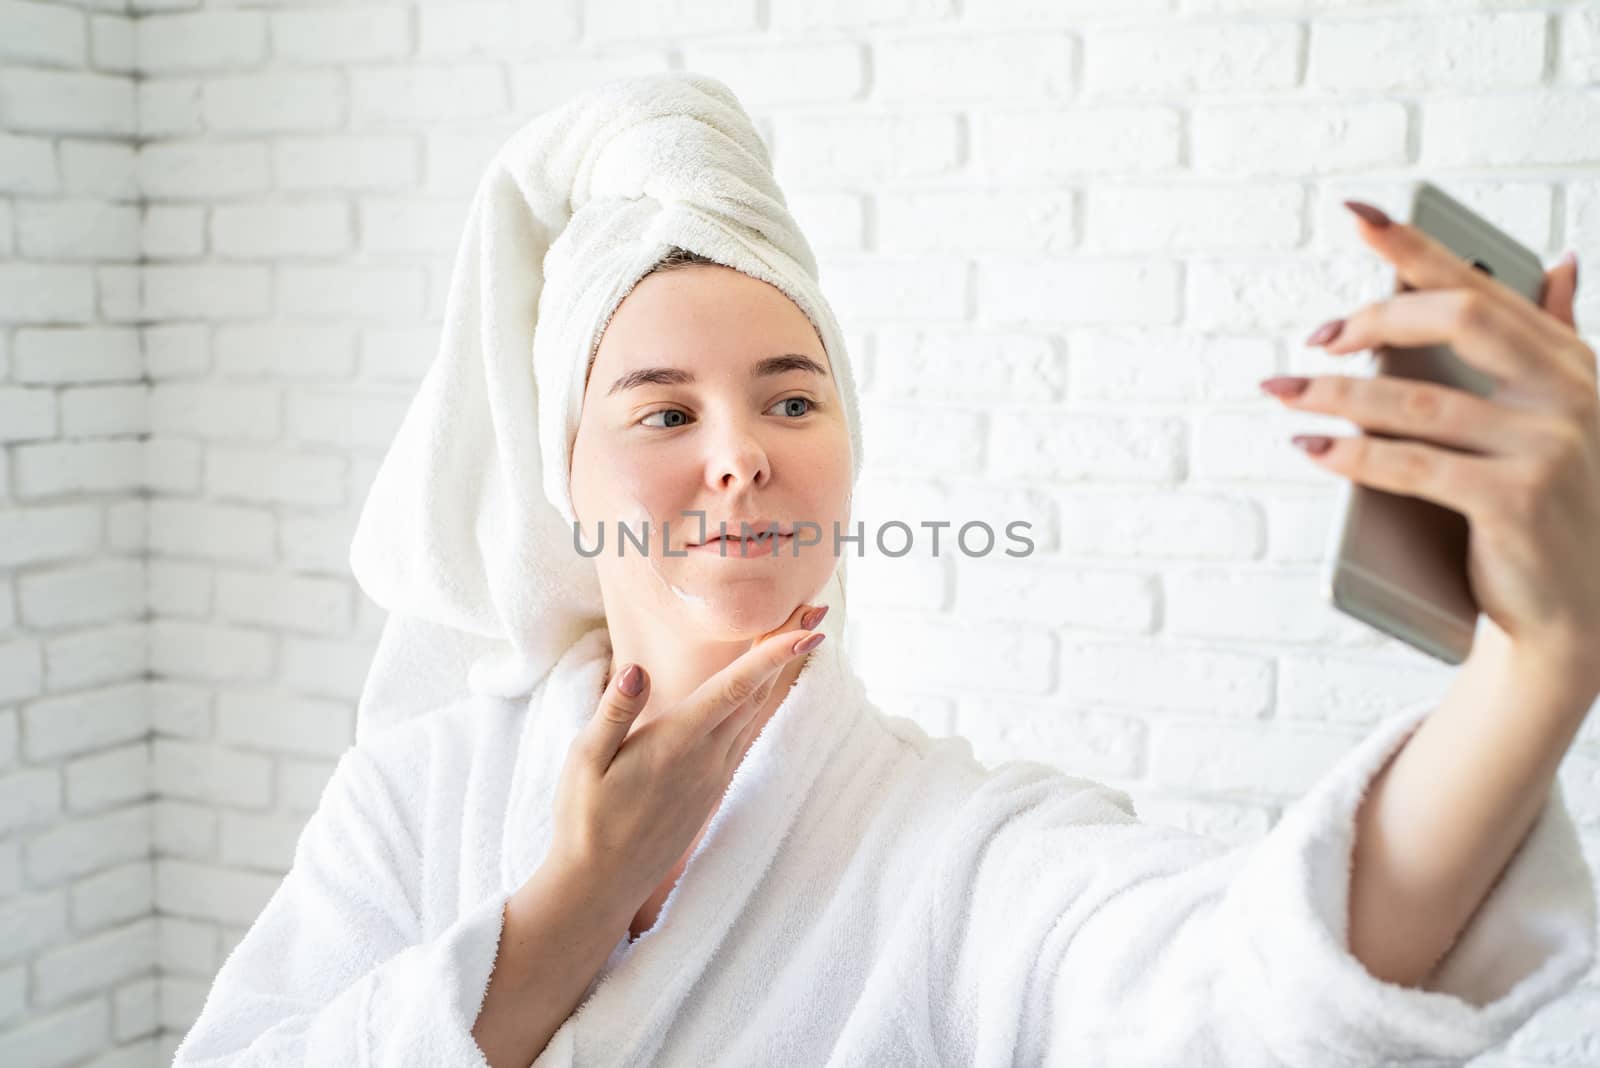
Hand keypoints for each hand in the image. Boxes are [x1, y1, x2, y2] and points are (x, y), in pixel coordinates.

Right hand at [544, 601, 827, 919]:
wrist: (601, 885)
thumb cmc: (585, 819)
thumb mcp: (584, 762)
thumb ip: (613, 712)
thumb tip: (635, 668)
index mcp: (677, 743)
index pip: (735, 689)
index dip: (773, 655)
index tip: (809, 631)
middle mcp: (707, 758)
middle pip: (758, 692)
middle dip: (788, 648)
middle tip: (817, 609)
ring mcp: (715, 776)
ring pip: (757, 713)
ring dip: (780, 673)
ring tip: (802, 635)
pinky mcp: (713, 789)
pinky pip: (746, 735)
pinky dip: (763, 702)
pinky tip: (767, 688)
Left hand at [1261, 201, 1599, 683]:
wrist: (1582, 608)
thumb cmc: (1558, 505)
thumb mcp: (1566, 414)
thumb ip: (1557, 337)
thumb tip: (1560, 261)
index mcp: (1570, 361)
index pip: (1482, 287)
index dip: (1416, 248)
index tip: (1357, 214)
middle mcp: (1569, 394)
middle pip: (1457, 321)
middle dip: (1373, 319)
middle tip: (1316, 339)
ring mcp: (1548, 447)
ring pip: (1420, 401)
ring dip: (1337, 394)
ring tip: (1285, 390)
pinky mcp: (1517, 501)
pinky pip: (1415, 466)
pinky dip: (1354, 455)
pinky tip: (1313, 446)